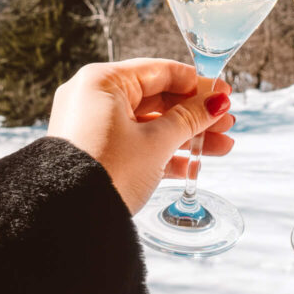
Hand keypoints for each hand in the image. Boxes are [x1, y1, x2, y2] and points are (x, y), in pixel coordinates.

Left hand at [48, 58, 233, 213]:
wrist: (68, 221)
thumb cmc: (107, 171)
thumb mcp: (156, 142)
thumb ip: (190, 118)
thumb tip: (216, 102)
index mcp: (103, 81)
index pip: (161, 71)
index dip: (197, 83)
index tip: (224, 93)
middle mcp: (95, 98)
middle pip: (158, 99)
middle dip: (196, 114)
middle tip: (226, 123)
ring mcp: (94, 126)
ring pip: (151, 124)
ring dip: (186, 136)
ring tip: (221, 146)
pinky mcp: (96, 152)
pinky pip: (137, 144)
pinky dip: (164, 153)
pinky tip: (193, 166)